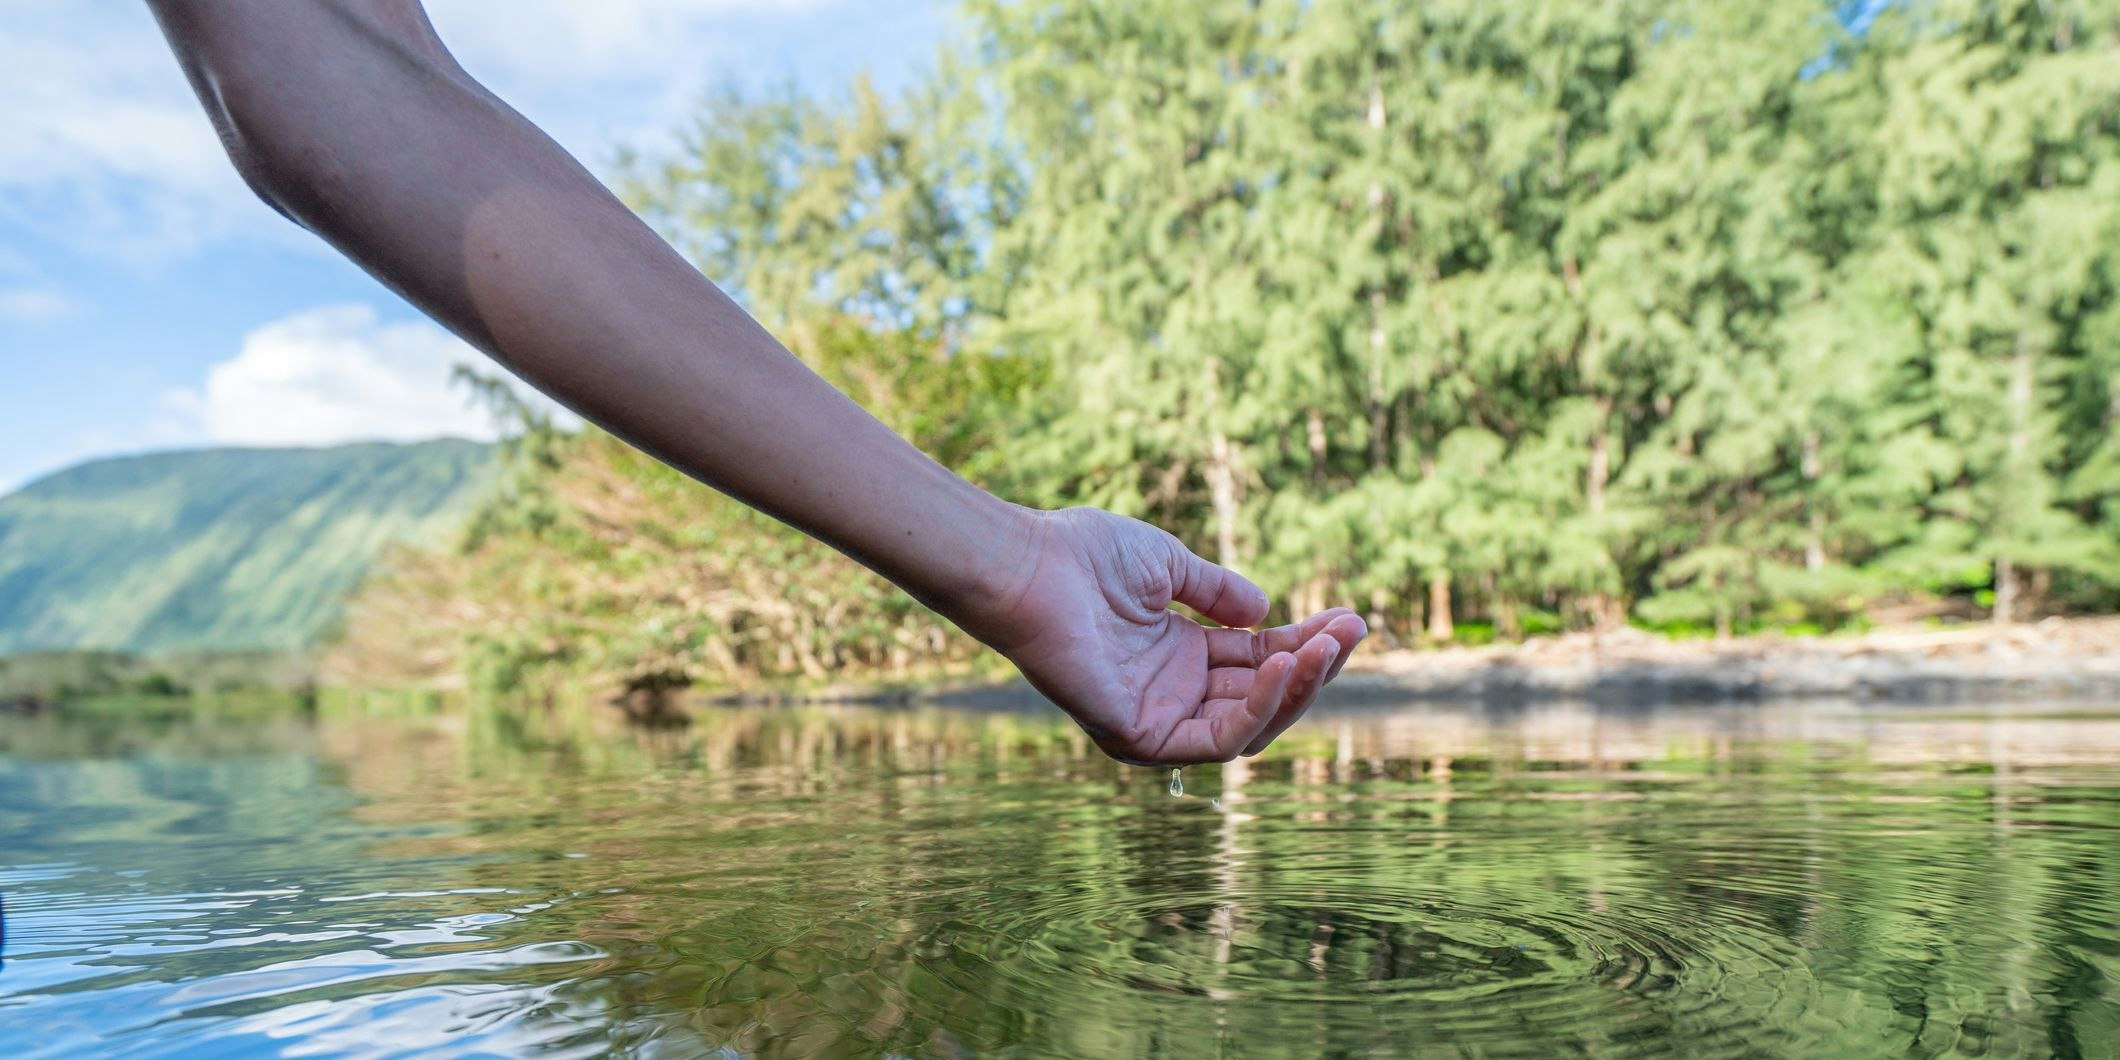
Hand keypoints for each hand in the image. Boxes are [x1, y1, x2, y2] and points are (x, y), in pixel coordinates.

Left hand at [967, 507, 1366, 764]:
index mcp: (1177, 654)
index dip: (1305, 642)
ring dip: (1295, 688)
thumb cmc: (1085, 557)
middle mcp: (1170, 692)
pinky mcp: (1139, 740)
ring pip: (1249, 725)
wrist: (1030, 566)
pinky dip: (1258, 707)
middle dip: (1312, 666)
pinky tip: (1284, 666)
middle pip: (1261, 696)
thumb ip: (1220, 593)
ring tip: (1327, 649)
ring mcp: (1156, 720)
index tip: (1351, 619)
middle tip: (1352, 631)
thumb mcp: (1169, 567)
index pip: (1257, 660)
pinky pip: (1217, 738)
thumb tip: (1270, 612)